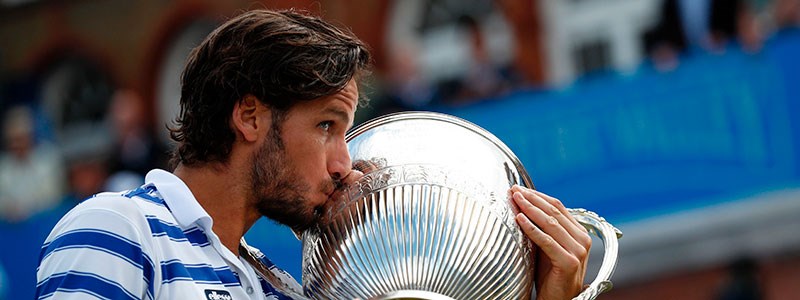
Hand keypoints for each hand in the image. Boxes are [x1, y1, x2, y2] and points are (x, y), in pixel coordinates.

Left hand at [510, 185, 590, 299]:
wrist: (557, 299)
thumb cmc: (549, 273)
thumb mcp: (547, 245)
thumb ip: (543, 227)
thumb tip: (523, 204)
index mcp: (579, 233)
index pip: (558, 206)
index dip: (538, 195)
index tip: (520, 188)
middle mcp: (582, 239)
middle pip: (554, 211)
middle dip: (532, 198)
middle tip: (514, 189)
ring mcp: (578, 251)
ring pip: (551, 223)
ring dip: (530, 209)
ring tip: (515, 199)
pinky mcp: (569, 262)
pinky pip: (547, 241)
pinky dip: (532, 228)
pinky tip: (519, 219)